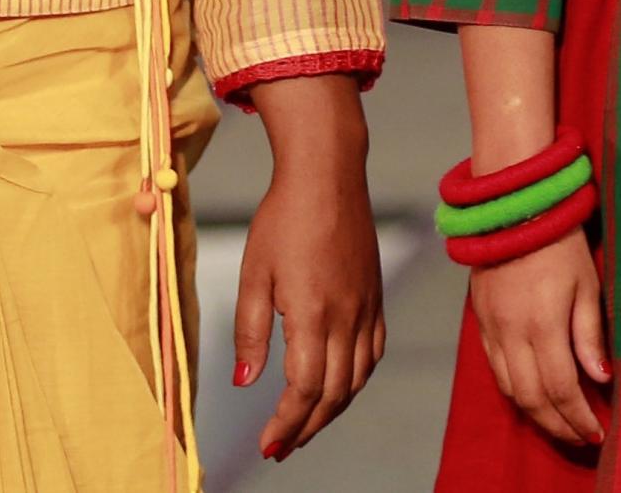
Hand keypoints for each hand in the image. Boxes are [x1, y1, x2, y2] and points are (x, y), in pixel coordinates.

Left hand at [234, 78, 385, 462]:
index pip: (304, 390)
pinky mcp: (376, 295)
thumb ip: (250, 333)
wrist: (328, 174)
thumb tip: (244, 383)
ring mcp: (367, 306)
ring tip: (305, 425)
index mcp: (313, 314)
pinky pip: (373, 352)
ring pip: (358, 378)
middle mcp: (348, 316)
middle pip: (334, 393)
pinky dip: (356, 380)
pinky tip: (338, 385)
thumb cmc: (283, 218)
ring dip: (332, 410)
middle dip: (307, 428)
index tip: (267, 445)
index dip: (286, 425)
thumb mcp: (254, 275)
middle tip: (281, 446)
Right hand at [472, 228, 610, 446]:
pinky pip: (495, 369)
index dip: (579, 417)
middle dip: (558, 425)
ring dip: (536, 413)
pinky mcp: (481, 320)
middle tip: (582, 438)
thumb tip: (601, 378)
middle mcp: (512, 332)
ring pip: (510, 389)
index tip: (599, 433)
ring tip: (562, 422)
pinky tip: (534, 393)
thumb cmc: (560, 240)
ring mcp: (492, 328)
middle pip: (532, 399)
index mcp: (543, 324)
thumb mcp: (587, 283)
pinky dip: (515, 390)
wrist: (514, 204)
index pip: (561, 389)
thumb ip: (590, 334)